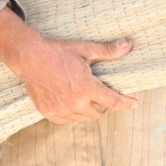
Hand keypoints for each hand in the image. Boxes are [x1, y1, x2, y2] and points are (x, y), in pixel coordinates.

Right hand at [0, 8, 138, 123]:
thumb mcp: (85, 49)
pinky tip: (69, 101)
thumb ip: (108, 51)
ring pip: (83, 118)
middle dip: (102, 104)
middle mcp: (75, 102)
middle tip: (97, 91)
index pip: (113, 101)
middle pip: (99, 112)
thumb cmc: (58, 52)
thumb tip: (128, 45)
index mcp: (86, 87)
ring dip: (87, 109)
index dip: (126, 103)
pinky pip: (68, 120)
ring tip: (82, 95)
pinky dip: (72, 113)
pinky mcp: (50, 113)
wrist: (30, 58)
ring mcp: (61, 110)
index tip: (135, 104)